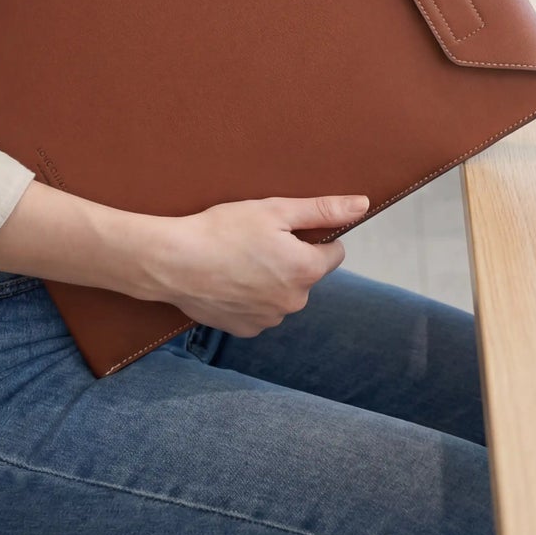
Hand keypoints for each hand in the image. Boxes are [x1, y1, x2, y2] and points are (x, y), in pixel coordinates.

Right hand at [153, 195, 368, 336]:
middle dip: (290, 258)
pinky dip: (250, 296)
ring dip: (270, 278)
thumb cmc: (223, 230)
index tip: (285, 229)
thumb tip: (362, 205)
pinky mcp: (245, 329)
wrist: (173, 262)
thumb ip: (323, 210)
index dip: (312, 237)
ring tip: (239, 259)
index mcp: (306, 271)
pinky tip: (229, 278)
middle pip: (306, 274)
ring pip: (282, 292)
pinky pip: (260, 309)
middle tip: (257, 240)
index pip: (333, 253)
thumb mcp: (276, 210)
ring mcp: (269, 319)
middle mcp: (294, 302)